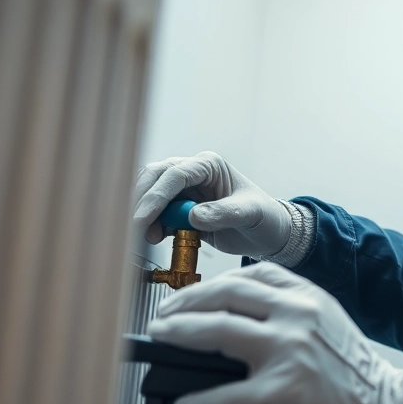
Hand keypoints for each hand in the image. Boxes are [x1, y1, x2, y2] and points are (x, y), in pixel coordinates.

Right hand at [133, 151, 290, 258]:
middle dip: (143, 202)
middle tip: (137, 228)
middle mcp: (192, 173)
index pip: (175, 174)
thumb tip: (193, 216)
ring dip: (145, 214)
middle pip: (154, 178)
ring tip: (150, 237)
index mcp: (209, 165)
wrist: (265, 234)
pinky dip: (150, 224)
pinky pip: (156, 213)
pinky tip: (155, 238)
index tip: (143, 218)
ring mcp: (183, 190)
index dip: (156, 195)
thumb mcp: (250, 214)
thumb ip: (224, 214)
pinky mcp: (178, 208)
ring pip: (149, 193)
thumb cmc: (263, 217)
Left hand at [147, 262, 402, 403]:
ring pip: (218, 330)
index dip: (210, 284)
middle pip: (225, 295)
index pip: (249, 276)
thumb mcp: (327, 326)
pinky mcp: (283, 391)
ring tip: (161, 339)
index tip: (189, 296)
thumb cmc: (357, 378)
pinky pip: (227, 394)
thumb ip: (291, 314)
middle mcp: (297, 316)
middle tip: (163, 317)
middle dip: (185, 303)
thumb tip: (237, 320)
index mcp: (307, 298)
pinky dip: (199, 403)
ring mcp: (289, 351)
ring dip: (181, 333)